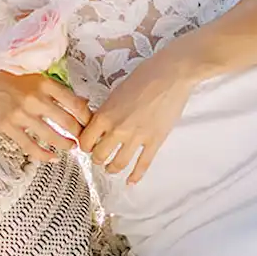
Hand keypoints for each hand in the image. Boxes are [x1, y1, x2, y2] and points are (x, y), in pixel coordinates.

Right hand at [0, 51, 89, 163]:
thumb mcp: (35, 74)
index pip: (76, 104)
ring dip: (66, 145)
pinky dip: (44, 155)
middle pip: (68, 122)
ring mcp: (21, 114)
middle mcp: (36, 98)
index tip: (91, 124)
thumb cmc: (8, 73)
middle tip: (85, 139)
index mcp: (45, 83)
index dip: (88, 117)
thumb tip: (83, 102)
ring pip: (52, 137)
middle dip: (80, 134)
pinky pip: (30, 146)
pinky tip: (52, 157)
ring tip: (72, 148)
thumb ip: (56, 88)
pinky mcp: (8, 126)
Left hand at [77, 56, 192, 184]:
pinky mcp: (155, 141)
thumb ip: (107, 110)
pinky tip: (131, 181)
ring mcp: (137, 137)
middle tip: (100, 156)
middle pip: (99, 155)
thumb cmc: (144, 75)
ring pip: (118, 164)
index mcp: (105, 114)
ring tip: (111, 168)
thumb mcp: (116, 90)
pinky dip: (135, 176)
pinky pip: (142, 165)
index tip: (88, 145)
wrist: (171, 74)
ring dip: (112, 169)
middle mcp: (118, 129)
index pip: (86, 140)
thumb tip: (101, 122)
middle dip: (97, 158)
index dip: (85, 145)